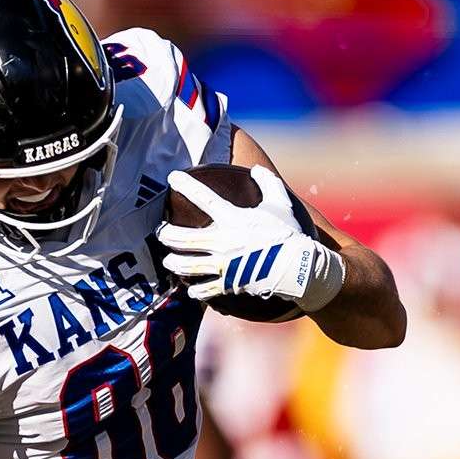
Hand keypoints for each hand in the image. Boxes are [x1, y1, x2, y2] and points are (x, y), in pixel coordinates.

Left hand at [157, 165, 344, 313]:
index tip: (171, 177)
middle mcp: (223, 241)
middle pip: (182, 238)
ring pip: (185, 266)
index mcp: (233, 218)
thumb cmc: (289, 234)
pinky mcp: (228, 284)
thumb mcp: (281, 203)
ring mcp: (223, 265)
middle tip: (160, 232)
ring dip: (173, 263)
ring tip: (169, 261)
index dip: (185, 185)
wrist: (298, 267)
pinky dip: (193, 289)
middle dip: (165, 234)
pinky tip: (190, 287)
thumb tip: (257, 169)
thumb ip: (268, 183)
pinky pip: (202, 290)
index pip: (204, 197)